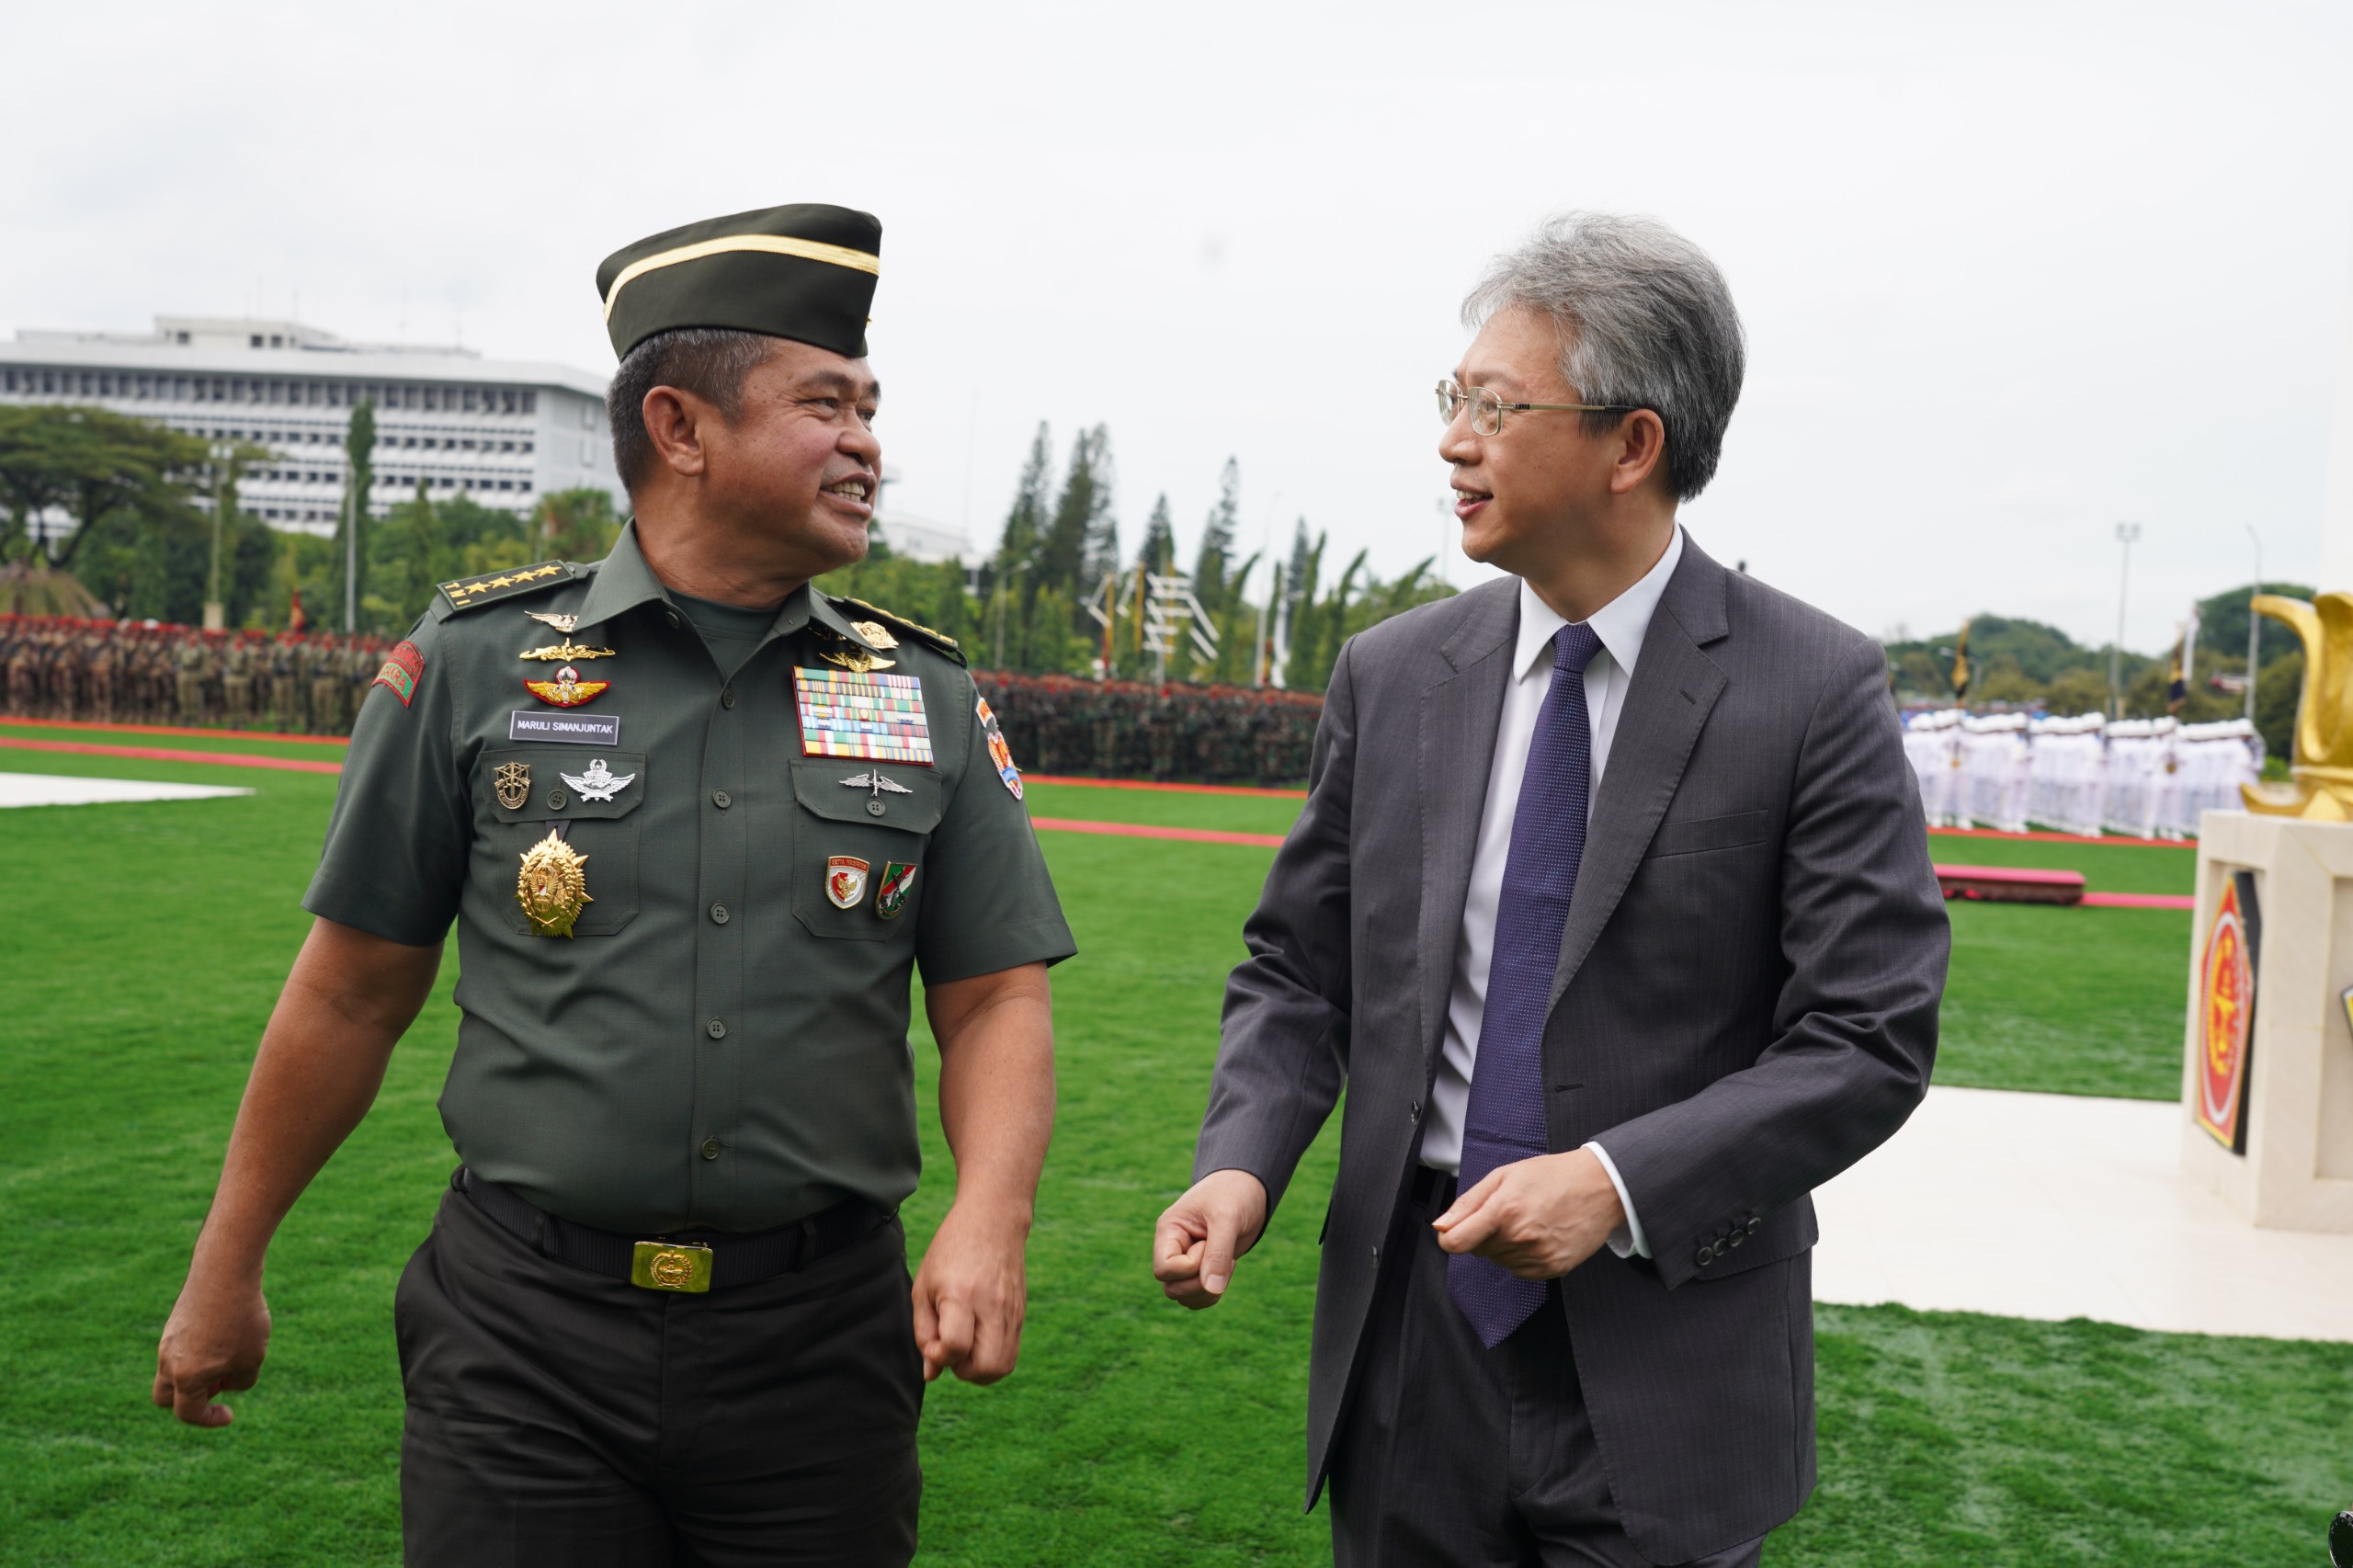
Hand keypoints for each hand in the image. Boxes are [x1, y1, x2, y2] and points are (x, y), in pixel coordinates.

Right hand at [153, 1265, 270, 1427]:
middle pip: (166, 1397)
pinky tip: (228, 1331)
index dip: (209, 1419)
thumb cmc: (241, 1318)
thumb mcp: (252, 1358)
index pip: (188, 1412)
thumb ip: (240, 1382)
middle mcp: (168, 1361)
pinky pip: (181, 1349)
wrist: (225, 1271)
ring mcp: (167, 1340)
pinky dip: (198, 1352)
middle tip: (221, 1382)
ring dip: (196, 1373)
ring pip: (173, 1371)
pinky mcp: (175, 1323)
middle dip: (191, 1399)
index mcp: (185, 1377)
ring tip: (231, 1352)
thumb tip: (225, 1382)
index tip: (229, 1415)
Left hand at [911, 1198, 1029, 1383]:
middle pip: (986, 1367)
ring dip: (979, 1370)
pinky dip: (992, 1360)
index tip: (932, 1343)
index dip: (938, 1355)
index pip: (955, 1346)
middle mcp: (992, 1305)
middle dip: (963, 1371)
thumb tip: (931, 1372)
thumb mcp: (924, 1286)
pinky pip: (1010, 1355)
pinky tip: (978, 1340)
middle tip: (951, 1349)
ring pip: (1002, 1367)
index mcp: (962, 1294)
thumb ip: (923, 1331)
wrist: (993, 1221)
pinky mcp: (1021, 1314)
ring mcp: (1011, 1311)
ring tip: (965, 1346)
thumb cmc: (950, 1251)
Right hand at [1152, 1168, 1268, 1308]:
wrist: (1250, 1187)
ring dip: (1209, 1291)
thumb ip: (1218, 1253)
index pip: (1164, 1269)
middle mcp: (1174, 1248)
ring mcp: (1187, 1261)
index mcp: (1169, 1231)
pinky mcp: (1203, 1269)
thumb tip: (1212, 1290)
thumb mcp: (1227, 1217)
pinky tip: (1228, 1269)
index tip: (1209, 1243)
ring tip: (1228, 1264)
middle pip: (1172, 1288)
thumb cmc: (1233, 1193)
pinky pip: (1198, 1297)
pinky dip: (1214, 1293)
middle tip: (1226, 1260)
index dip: (1190, 1267)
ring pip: (1183, 1296)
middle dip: (1201, 1284)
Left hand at [1433, 1148, 1624, 1279]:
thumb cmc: (1551, 1176)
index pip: (1457, 1243)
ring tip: (1527, 1221)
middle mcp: (1520, 1237)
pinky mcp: (1554, 1268)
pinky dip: (1522, 1258)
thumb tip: (1441, 1226)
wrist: (1599, 1187)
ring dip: (1504, 1246)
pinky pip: (1520, 1272)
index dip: (1449, 1238)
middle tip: (1508, 1213)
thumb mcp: (1505, 1176)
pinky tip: (1538, 1236)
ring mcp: (1538, 1255)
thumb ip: (1468, 1203)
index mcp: (1504, 1210)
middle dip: (1484, 1234)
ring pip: (1499, 1262)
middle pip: (1478, 1251)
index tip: (1454, 1232)